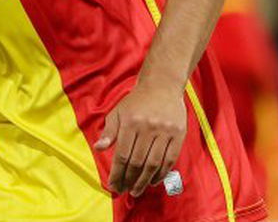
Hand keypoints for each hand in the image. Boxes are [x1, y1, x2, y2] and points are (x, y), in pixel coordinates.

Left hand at [95, 81, 187, 196]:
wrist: (162, 86)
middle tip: (125, 191)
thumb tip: (98, 148)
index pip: (122, 154)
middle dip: (130, 180)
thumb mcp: (118, 113)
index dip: (117, 173)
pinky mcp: (179, 134)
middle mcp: (148, 128)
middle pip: (138, 162)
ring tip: (137, 190)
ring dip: (144, 180)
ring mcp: (165, 132)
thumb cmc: (135, 102)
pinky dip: (161, 173)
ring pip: (154, 163)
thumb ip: (109, 131)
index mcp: (130, 123)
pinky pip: (170, 159)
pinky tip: (152, 181)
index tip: (113, 184)